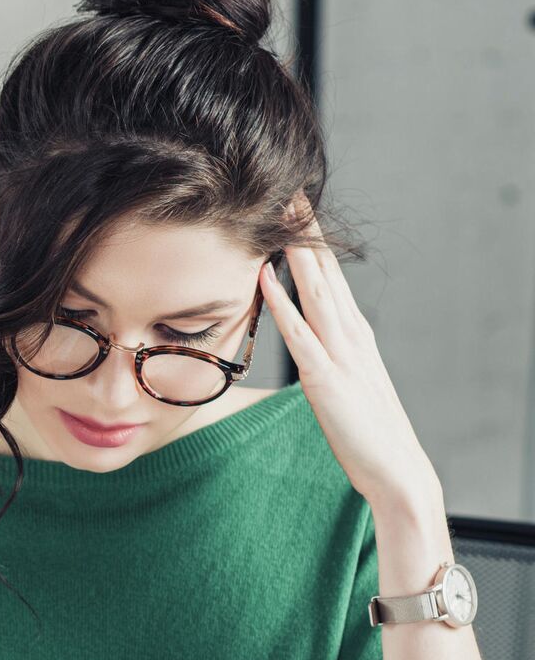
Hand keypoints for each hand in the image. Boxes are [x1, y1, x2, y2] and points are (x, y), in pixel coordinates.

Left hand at [258, 219, 440, 514]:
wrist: (396, 470)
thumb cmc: (365, 430)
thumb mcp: (343, 379)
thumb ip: (327, 353)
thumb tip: (306, 336)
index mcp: (353, 332)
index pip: (329, 275)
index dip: (312, 239)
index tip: (294, 205)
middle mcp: (350, 334)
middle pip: (324, 270)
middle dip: (306, 230)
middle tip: (287, 189)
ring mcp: (340, 354)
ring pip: (315, 291)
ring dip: (294, 252)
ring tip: (276, 216)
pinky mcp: (326, 379)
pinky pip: (300, 335)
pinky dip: (281, 304)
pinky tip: (263, 278)